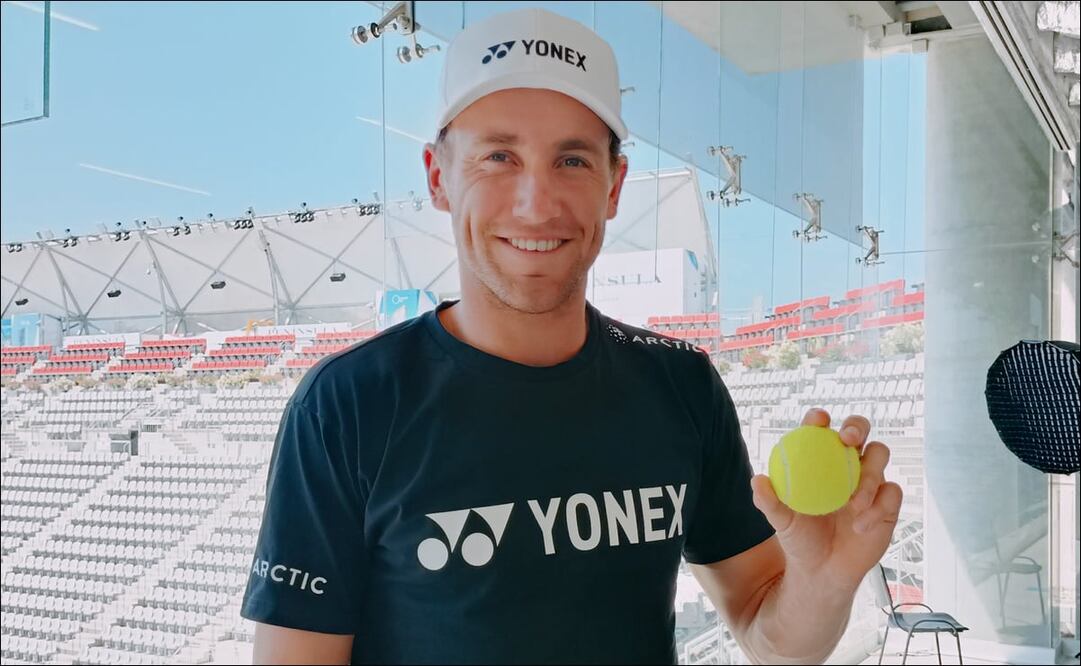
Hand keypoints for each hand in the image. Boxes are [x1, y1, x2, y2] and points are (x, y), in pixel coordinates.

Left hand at [749, 409, 902, 592]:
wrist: (824, 571)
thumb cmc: (800, 539)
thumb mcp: (782, 522)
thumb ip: (769, 502)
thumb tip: (758, 480)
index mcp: (819, 460)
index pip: (820, 430)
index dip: (819, 418)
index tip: (818, 420)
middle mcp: (846, 463)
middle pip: (860, 430)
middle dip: (857, 426)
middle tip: (848, 440)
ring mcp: (870, 480)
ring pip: (879, 455)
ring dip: (870, 473)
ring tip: (853, 502)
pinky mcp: (887, 501)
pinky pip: (891, 492)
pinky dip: (878, 506)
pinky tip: (860, 525)